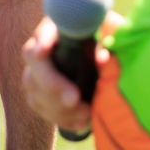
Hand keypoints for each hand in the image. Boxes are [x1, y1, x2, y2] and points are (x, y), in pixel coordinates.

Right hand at [21, 13, 123, 135]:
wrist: (112, 62)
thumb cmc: (113, 41)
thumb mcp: (116, 36)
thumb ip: (112, 39)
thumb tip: (102, 58)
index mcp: (60, 27)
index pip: (44, 29)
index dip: (42, 40)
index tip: (44, 51)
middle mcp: (43, 46)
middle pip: (34, 62)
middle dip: (52, 83)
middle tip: (75, 99)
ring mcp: (37, 71)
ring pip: (34, 89)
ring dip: (58, 106)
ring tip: (86, 113)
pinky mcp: (39, 93)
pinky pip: (40, 107)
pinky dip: (61, 118)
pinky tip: (81, 123)